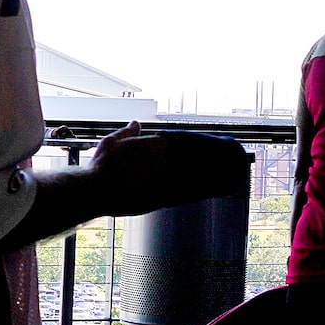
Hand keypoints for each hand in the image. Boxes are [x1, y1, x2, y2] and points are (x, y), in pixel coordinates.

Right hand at [84, 125, 252, 215]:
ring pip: (196, 177)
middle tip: (228, 155)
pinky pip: (188, 194)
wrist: (97, 190)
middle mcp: (165, 162)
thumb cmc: (102, 167)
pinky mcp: (163, 200)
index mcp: (155, 145)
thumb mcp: (112, 142)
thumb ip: (127, 133)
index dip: (198, 143)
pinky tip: (211, 190)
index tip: (209, 143)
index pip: (183, 142)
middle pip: (195, 159)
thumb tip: (135, 124)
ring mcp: (166, 181)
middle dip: (211, 157)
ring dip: (211, 175)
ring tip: (226, 173)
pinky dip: (201, 191)